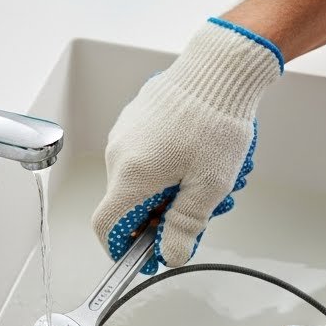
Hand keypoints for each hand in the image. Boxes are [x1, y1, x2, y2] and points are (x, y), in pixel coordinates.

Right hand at [91, 18, 281, 272]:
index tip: (147, 255)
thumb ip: (185, 225)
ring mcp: (125, 134)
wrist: (218, 69)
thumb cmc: (216, 122)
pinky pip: (145, 154)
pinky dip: (166, 165)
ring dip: (168, 188)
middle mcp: (119, 154)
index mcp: (132, 175)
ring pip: (139, 179)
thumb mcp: (209, 185)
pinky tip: (198, 152)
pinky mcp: (136, 118)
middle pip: (128, 204)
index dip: (122, 249)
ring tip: (207, 174)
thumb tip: (171, 255)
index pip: (107, 226)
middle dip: (161, 215)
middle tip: (199, 209)